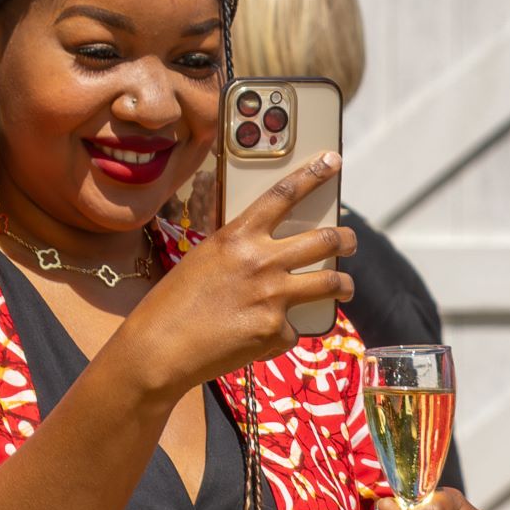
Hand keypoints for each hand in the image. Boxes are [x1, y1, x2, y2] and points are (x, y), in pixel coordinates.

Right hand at [109, 152, 352, 390]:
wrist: (158, 348)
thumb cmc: (173, 304)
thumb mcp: (204, 260)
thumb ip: (239, 251)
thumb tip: (269, 252)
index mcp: (237, 236)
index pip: (283, 194)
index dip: (312, 174)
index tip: (332, 161)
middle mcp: (261, 261)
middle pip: (326, 239)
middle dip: (346, 238)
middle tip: (350, 240)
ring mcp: (273, 296)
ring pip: (332, 283)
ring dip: (344, 285)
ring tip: (346, 288)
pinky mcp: (276, 331)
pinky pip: (294, 329)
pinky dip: (282, 334)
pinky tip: (259, 339)